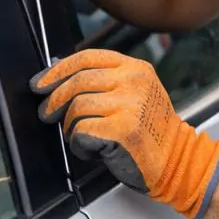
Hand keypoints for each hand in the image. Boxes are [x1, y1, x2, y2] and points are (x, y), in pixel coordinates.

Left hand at [31, 51, 218, 218]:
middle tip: (46, 113)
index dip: (58, 70)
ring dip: (70, 126)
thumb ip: (106, 82)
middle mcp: (134, 82)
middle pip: (77, 81)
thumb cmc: (151, 132)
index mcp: (136, 69)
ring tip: (81, 136)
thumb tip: (59, 77)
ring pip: (77, 108)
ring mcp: (129, 105)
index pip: (87, 58)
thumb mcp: (136, 94)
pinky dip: (80, 145)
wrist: (177, 160)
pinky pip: (81, 132)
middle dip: (54, 99)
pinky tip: (93, 149)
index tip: (41, 83)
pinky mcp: (122, 130)